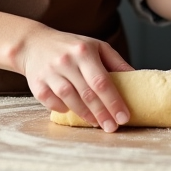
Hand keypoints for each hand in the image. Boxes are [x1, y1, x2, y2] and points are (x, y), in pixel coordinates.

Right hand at [17, 26, 134, 132]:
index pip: (102, 81)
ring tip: (97, 123)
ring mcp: (49, 72)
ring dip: (85, 115)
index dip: (114, 101)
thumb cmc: (71, 47)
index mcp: (84, 51)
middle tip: (113, 127)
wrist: (34, 43)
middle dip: (102, 113)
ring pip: (69, 99)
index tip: (124, 117)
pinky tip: (72, 112)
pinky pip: (51, 102)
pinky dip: (62, 109)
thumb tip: (136, 78)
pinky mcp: (36, 83)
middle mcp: (66, 61)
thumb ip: (115, 62)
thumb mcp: (96, 46)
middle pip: (87, 93)